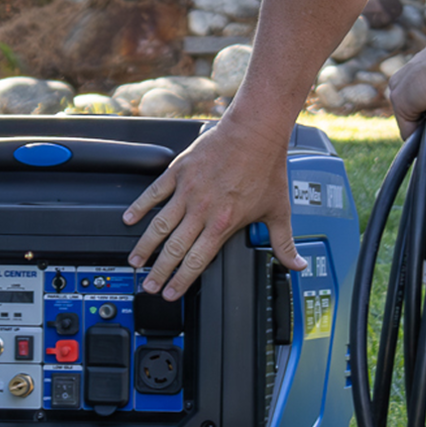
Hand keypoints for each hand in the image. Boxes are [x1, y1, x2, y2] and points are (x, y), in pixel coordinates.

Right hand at [122, 119, 307, 297]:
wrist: (255, 133)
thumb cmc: (266, 167)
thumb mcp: (278, 211)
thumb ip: (284, 243)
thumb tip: (296, 264)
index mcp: (223, 223)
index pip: (197, 261)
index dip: (182, 281)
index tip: (170, 293)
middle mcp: (202, 210)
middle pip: (174, 249)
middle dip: (158, 271)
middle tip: (148, 284)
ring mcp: (188, 191)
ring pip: (160, 225)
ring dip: (145, 245)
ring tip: (134, 260)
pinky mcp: (179, 172)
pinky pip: (154, 193)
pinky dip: (140, 206)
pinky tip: (129, 219)